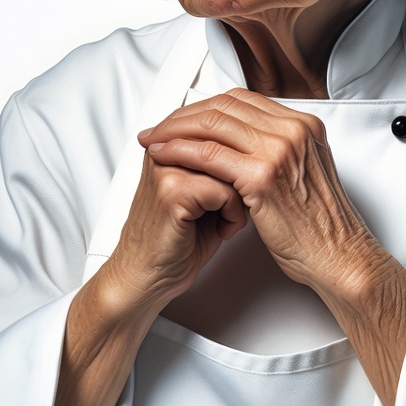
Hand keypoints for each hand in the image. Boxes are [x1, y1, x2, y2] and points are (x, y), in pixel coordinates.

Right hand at [104, 151, 247, 311]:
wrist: (147, 277)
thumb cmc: (179, 239)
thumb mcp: (206, 190)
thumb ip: (223, 162)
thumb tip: (258, 145)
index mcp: (169, 142)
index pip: (222, 127)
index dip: (239, 163)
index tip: (231, 193)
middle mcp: (164, 149)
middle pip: (228, 145)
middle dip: (240, 179)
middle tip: (230, 208)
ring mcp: (166, 168)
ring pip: (231, 167)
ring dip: (239, 199)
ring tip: (224, 220)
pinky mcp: (172, 191)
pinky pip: (226, 191)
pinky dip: (233, 215)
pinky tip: (221, 230)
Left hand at [139, 87, 405, 405]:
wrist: (339, 257)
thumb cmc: (320, 225)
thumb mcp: (304, 171)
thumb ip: (279, 149)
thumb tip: (245, 141)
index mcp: (303, 125)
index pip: (242, 100)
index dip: (206, 106)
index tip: (182, 117)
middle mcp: (293, 130)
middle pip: (225, 106)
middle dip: (185, 115)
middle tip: (159, 127)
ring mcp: (280, 150)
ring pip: (213, 125)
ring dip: (176, 130)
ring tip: (153, 139)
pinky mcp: (264, 176)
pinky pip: (210, 155)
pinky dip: (181, 151)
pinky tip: (164, 155)